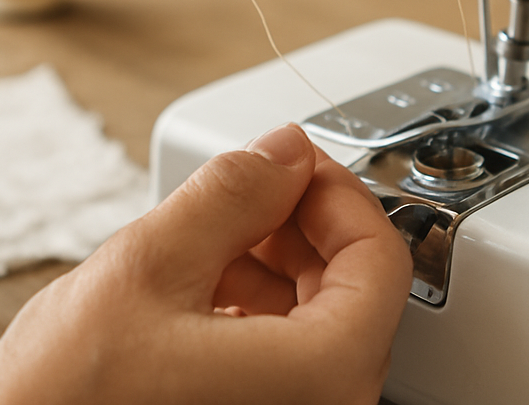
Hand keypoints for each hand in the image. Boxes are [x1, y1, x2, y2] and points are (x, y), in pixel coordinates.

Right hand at [0, 125, 412, 404]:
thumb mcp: (146, 269)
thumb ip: (231, 194)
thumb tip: (285, 149)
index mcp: (321, 380)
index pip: (382, 258)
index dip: (335, 191)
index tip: (291, 162)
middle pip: (354, 287)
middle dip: (299, 223)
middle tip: (246, 191)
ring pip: (320, 319)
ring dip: (273, 262)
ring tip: (207, 239)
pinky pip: (287, 357)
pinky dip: (255, 308)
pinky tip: (201, 288)